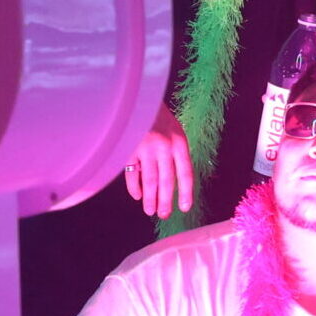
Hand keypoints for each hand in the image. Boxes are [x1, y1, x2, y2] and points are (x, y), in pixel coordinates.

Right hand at [125, 103, 193, 217]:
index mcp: (179, 143)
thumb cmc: (160, 118)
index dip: (186, 192)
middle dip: (166, 201)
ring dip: (150, 198)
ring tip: (150, 211)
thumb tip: (177, 181)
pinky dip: (134, 187)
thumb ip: (176, 154)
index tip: (185, 207)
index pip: (185, 173)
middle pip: (167, 181)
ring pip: (150, 181)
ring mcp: (146, 149)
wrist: (139, 100)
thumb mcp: (175, 132)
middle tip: (164, 215)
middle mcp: (164, 148)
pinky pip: (132, 174)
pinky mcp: (129, 150)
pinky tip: (137, 196)